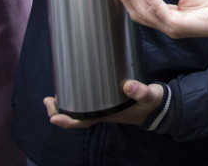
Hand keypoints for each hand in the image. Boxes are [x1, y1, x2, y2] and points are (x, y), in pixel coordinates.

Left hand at [44, 79, 162, 127]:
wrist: (158, 106)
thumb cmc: (151, 103)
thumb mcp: (148, 96)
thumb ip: (140, 91)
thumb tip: (127, 85)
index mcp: (107, 114)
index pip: (83, 122)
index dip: (67, 120)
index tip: (54, 116)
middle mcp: (102, 113)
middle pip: (75, 118)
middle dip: (58, 112)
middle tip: (48, 100)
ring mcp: (103, 107)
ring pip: (78, 111)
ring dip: (64, 106)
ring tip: (54, 96)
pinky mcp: (106, 100)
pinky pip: (85, 104)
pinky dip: (75, 99)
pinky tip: (72, 89)